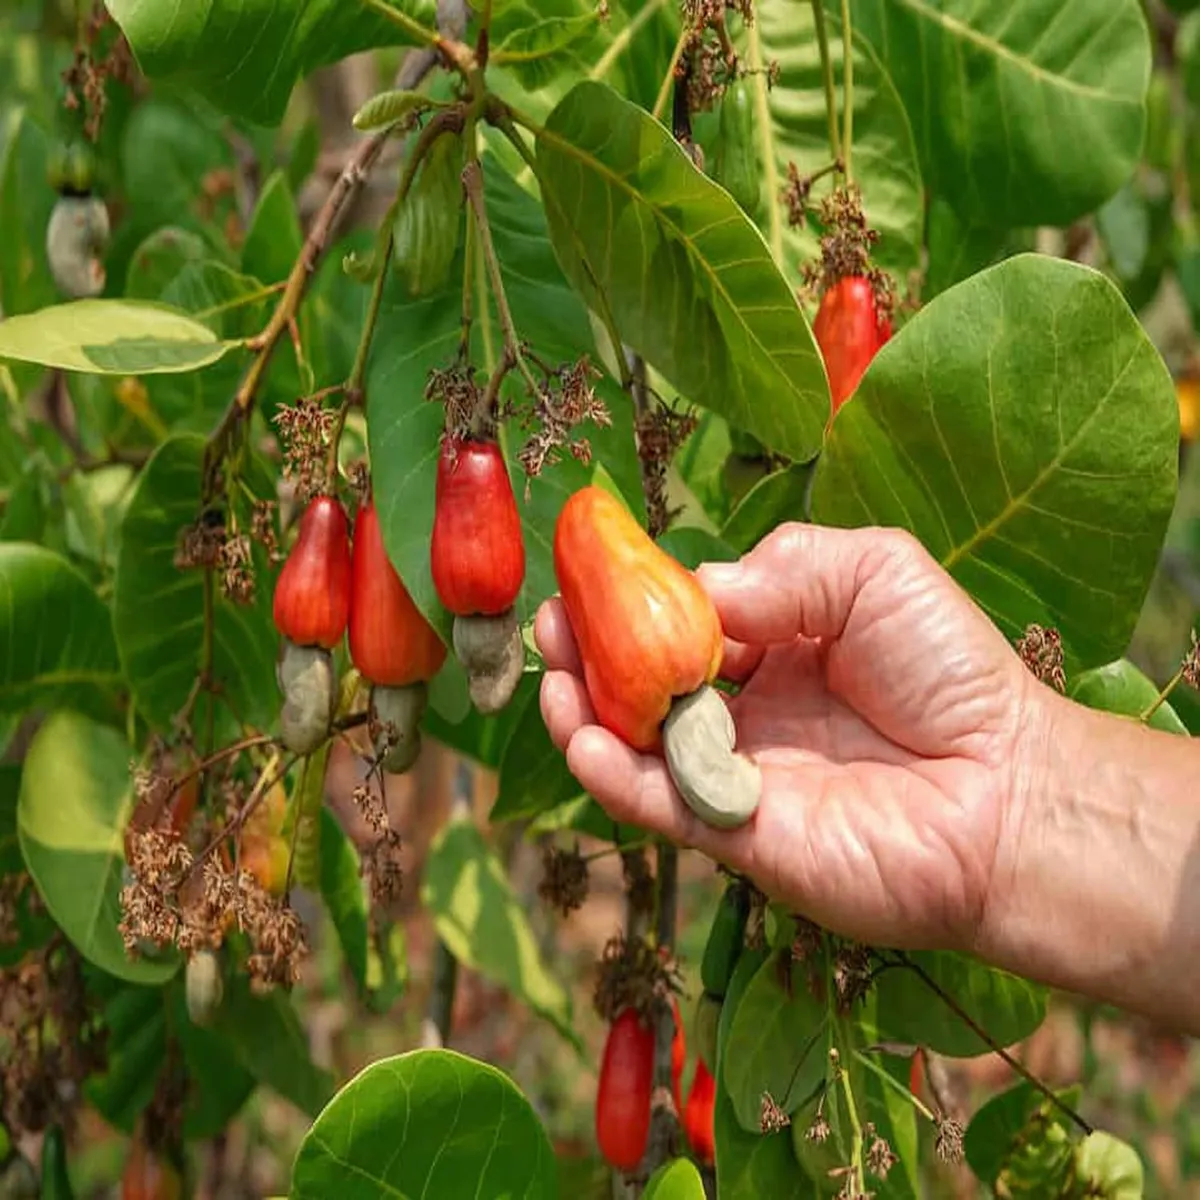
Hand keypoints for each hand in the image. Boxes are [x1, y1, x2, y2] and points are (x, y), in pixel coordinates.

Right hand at [536, 523, 1042, 953]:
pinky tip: (583, 740)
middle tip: (551, 626)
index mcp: (776, 644)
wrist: (1005, 787)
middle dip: (593, 653)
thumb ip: (784, 565)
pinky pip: (660, 804)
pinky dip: (613, 777)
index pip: (686, 619)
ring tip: (555, 679)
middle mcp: (747, 709)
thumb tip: (694, 589)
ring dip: (586, 714)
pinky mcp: (736, 834)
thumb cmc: (949, 670)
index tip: (590, 575)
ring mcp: (736, 773)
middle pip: (646, 681)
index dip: (636, 600)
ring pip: (638, 745)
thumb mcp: (874, 571)